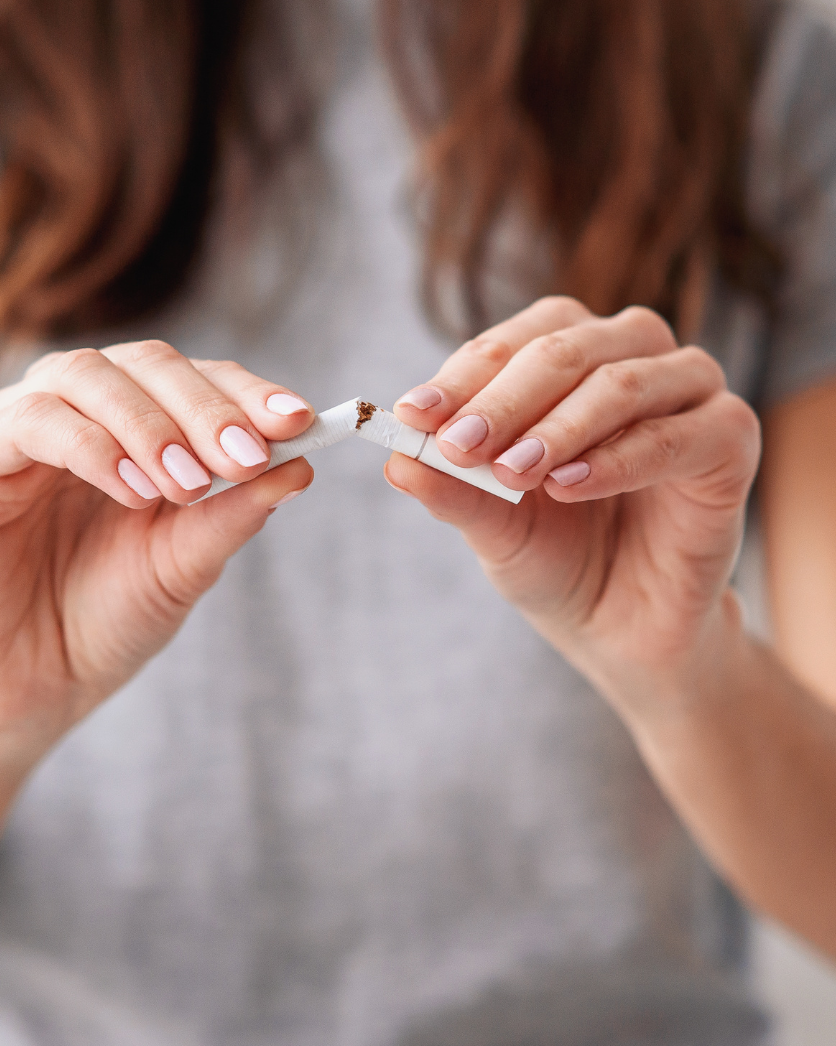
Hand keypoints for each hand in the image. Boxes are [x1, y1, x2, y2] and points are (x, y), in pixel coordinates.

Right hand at [0, 341, 313, 760]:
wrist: (38, 689)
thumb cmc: (111, 620)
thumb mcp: (186, 564)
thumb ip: (233, 512)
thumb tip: (302, 464)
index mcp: (132, 429)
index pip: (193, 379)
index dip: (244, 392)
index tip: (299, 421)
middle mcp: (76, 415)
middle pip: (142, 362)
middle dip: (203, 406)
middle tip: (245, 456)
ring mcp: (16, 433)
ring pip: (83, 375)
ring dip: (148, 424)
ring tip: (187, 484)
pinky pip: (26, 424)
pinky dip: (88, 445)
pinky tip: (131, 490)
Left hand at [388, 298, 761, 712]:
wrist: (620, 626)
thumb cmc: (556, 558)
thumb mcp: (492, 525)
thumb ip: (452, 489)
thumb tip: (394, 460)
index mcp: (568, 361)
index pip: (514, 341)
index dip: (461, 377)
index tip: (411, 416)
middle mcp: (630, 359)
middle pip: (565, 348)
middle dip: (503, 399)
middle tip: (458, 445)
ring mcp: (686, 395)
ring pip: (622, 381)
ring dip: (559, 426)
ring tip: (513, 473)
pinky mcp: (729, 441)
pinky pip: (679, 434)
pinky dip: (618, 458)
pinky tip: (568, 487)